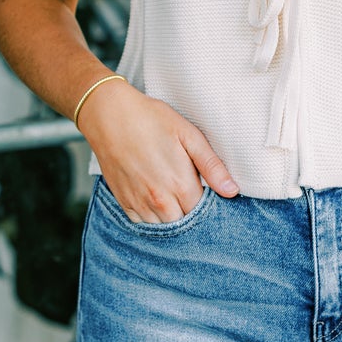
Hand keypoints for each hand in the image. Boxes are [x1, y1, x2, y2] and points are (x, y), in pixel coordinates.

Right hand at [81, 79, 238, 222]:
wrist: (109, 115)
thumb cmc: (151, 120)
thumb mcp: (188, 135)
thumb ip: (211, 166)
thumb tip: (232, 191)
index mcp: (180, 185)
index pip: (203, 212)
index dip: (208, 203)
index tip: (206, 190)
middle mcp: (160, 201)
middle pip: (185, 223)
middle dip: (190, 211)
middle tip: (189, 189)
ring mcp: (139, 204)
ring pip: (163, 226)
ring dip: (171, 216)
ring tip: (171, 193)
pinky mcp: (123, 202)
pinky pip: (143, 223)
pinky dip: (151, 215)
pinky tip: (154, 196)